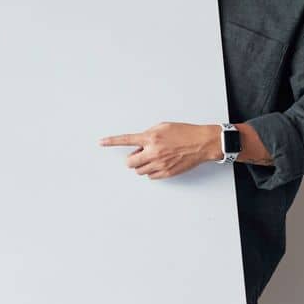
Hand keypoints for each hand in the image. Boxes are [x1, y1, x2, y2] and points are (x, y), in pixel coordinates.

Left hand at [101, 122, 220, 179]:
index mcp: (151, 138)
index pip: (126, 140)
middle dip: (133, 159)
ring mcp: (160, 164)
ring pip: (139, 171)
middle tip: (142, 154)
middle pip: (130, 162)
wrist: (203, 143)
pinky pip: (150, 176)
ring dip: (142, 165)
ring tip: (155, 158)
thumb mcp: (163, 127)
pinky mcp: (166, 173)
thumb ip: (147, 135)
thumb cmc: (185, 133)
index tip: (101, 142)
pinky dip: (152, 171)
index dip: (111, 141)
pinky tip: (161, 164)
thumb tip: (138, 146)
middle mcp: (153, 152)